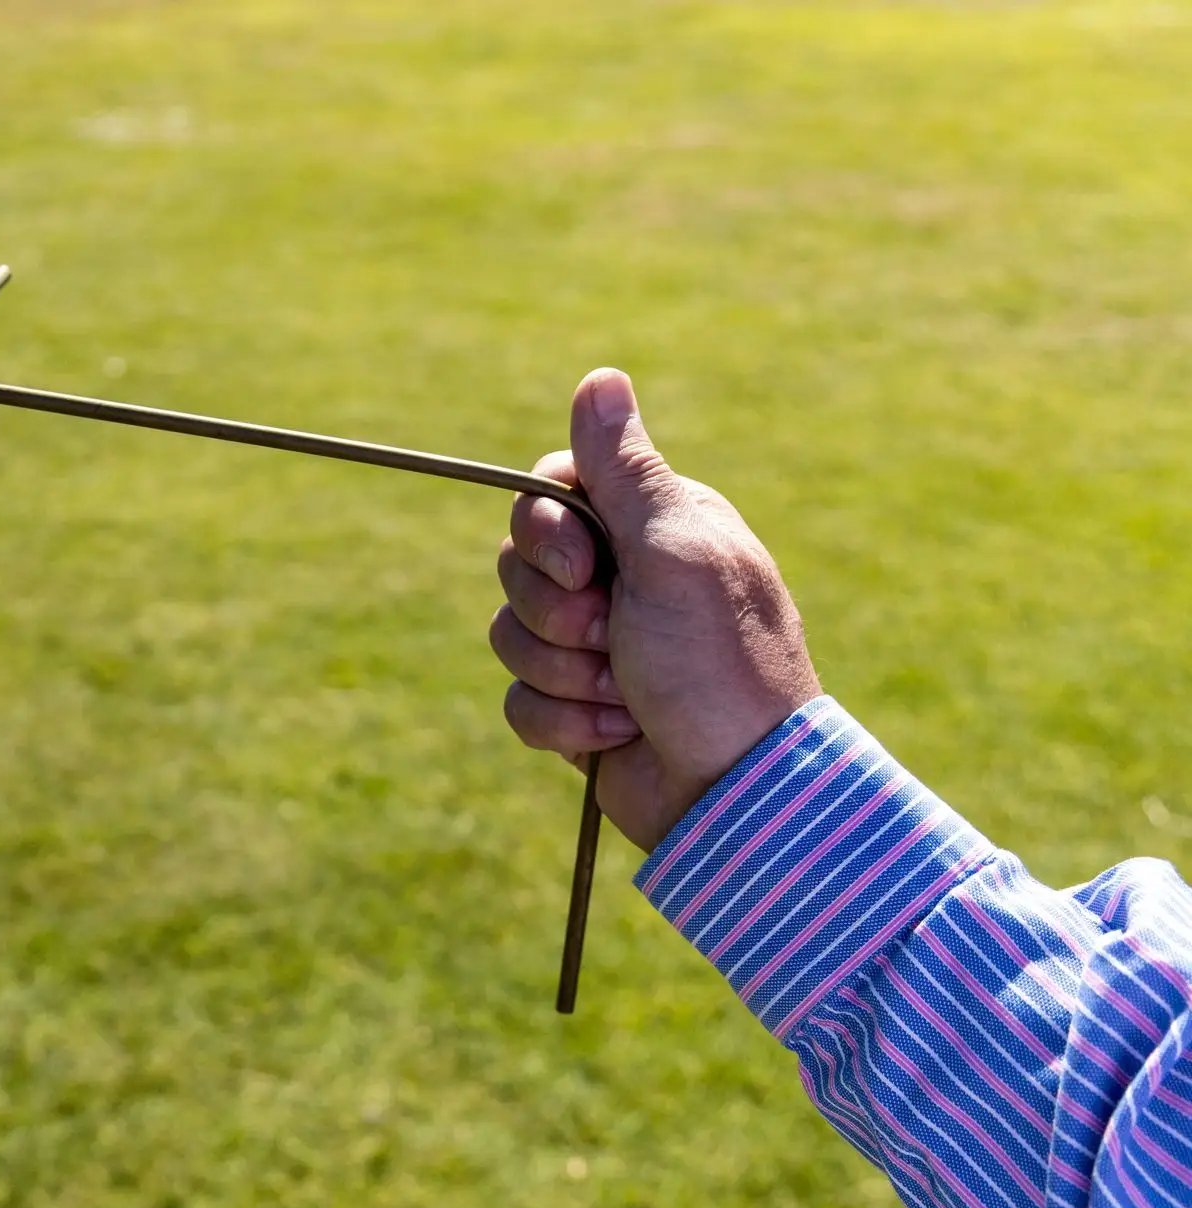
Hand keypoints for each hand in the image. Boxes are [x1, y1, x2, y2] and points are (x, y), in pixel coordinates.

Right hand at [490, 369, 820, 851]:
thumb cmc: (717, 664)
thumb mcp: (674, 552)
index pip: (549, 490)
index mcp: (652, 525)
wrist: (737, 793)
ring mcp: (596, 646)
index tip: (583, 564)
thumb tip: (600, 375)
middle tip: (615, 636)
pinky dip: (563, 723)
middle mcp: (622, 577)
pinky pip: (518, 699)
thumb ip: (626, 471)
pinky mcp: (575, 709)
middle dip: (556, 613)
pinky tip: (618, 735)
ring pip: (510, 635)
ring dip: (563, 673)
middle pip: (518, 565)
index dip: (544, 531)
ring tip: (626, 695)